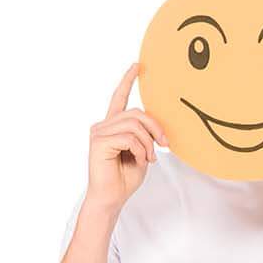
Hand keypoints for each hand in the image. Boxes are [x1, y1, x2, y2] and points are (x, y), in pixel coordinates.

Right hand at [84, 62, 165, 212]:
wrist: (112, 197)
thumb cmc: (126, 176)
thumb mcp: (143, 150)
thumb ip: (146, 134)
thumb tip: (158, 124)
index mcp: (113, 125)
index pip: (119, 97)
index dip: (128, 80)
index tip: (138, 65)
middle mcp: (103, 125)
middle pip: (138, 113)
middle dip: (156, 128)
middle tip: (164, 146)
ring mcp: (98, 132)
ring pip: (135, 125)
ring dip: (148, 143)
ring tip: (148, 158)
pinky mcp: (98, 142)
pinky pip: (130, 138)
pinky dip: (141, 150)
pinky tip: (138, 161)